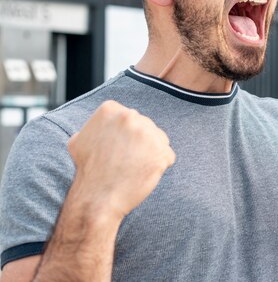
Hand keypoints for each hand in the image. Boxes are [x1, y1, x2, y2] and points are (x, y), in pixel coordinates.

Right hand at [67, 100, 175, 219]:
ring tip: (133, 167)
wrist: (95, 198)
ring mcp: (147, 134)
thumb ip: (96, 125)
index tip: (116, 149)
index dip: (125, 136)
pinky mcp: (161, 152)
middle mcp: (130, 116)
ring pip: (159, 139)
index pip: (130, 117)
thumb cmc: (87, 171)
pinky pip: (167, 156)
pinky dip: (159, 166)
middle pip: (147, 126)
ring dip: (151, 153)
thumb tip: (105, 121)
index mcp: (110, 109)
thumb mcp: (80, 139)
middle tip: (125, 161)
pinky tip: (142, 174)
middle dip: (139, 144)